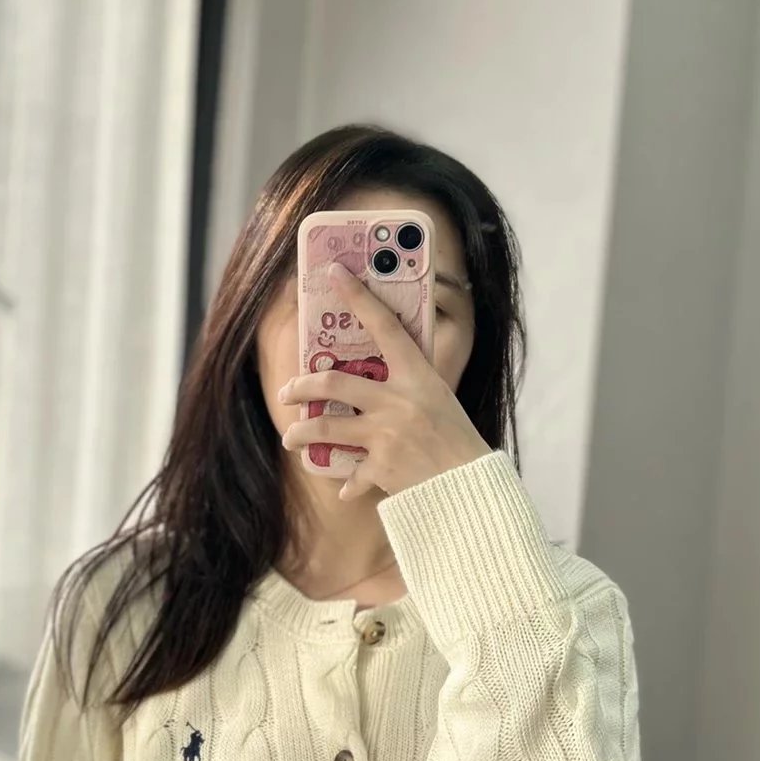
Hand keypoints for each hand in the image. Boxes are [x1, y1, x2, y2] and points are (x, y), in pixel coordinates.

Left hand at [278, 261, 492, 500]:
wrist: (472, 486)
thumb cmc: (458, 437)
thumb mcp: (439, 398)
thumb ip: (410, 384)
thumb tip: (378, 374)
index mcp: (417, 376)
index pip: (385, 326)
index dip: (358, 297)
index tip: (334, 272)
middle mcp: (397, 401)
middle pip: (333, 383)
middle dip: (302, 387)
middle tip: (287, 392)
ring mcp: (386, 435)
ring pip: (325, 428)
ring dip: (300, 434)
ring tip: (291, 437)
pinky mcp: (381, 468)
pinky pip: (351, 474)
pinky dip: (347, 482)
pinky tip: (342, 488)